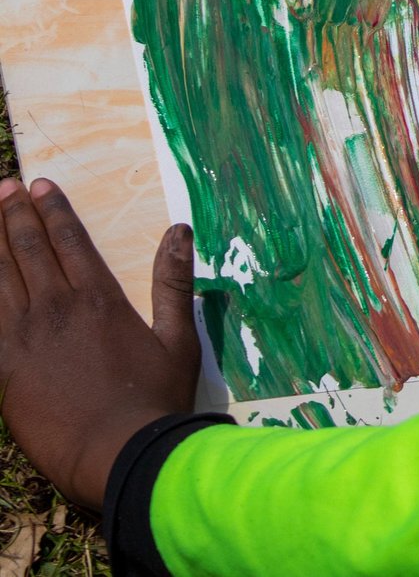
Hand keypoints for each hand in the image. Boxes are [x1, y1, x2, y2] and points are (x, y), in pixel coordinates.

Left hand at [0, 177, 199, 510]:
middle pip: (29, 249)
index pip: (70, 238)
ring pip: (0, 276)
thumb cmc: (155, 399)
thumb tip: (180, 230)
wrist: (116, 455)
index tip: (40, 184)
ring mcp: (24, 337)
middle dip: (15, 214)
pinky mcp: (4, 368)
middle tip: (5, 187)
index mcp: (99, 297)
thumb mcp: (179, 339)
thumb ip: (174, 282)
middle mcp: (57, 307)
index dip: (53, 209)